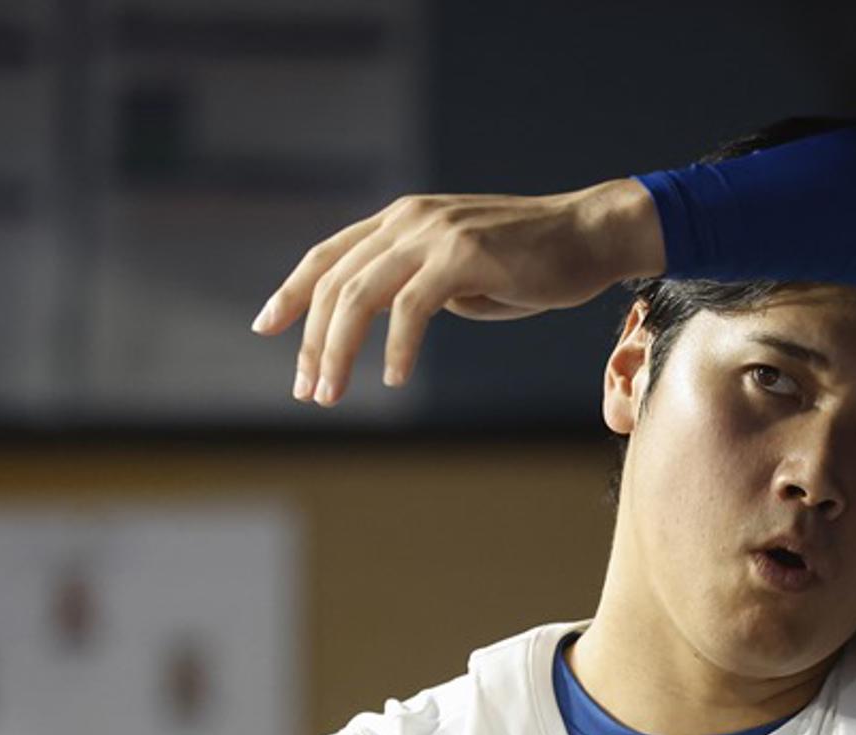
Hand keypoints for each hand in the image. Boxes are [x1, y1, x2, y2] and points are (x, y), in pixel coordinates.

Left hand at [252, 177, 665, 406]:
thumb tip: (379, 322)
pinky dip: (396, 347)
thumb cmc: (528, 263)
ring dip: (339, 351)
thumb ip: (413, 285)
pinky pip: (411, 307)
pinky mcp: (463, 254)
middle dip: (313, 342)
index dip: (291, 292)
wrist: (589, 237)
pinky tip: (392, 377)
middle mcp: (408, 219)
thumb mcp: (457, 272)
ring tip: (331, 394)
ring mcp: (434, 233)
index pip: (327, 256)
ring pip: (360, 294)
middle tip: (307, 392)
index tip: (266, 328)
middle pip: (335, 282)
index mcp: (400, 220)